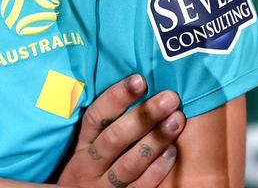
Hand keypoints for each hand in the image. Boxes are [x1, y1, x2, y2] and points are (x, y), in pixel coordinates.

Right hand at [55, 75, 185, 187]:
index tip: (139, 80)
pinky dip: (156, 170)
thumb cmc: (85, 169)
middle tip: (169, 98)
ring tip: (177, 120)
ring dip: (154, 140)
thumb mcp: (84, 146)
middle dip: (144, 116)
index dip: (116, 97)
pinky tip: (172, 152)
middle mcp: (89, 164)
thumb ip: (103, 125)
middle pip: (115, 138)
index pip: (96, 117)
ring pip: (129, 163)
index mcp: (80, 144)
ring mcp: (103, 185)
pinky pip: (140, 186)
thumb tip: (134, 87)